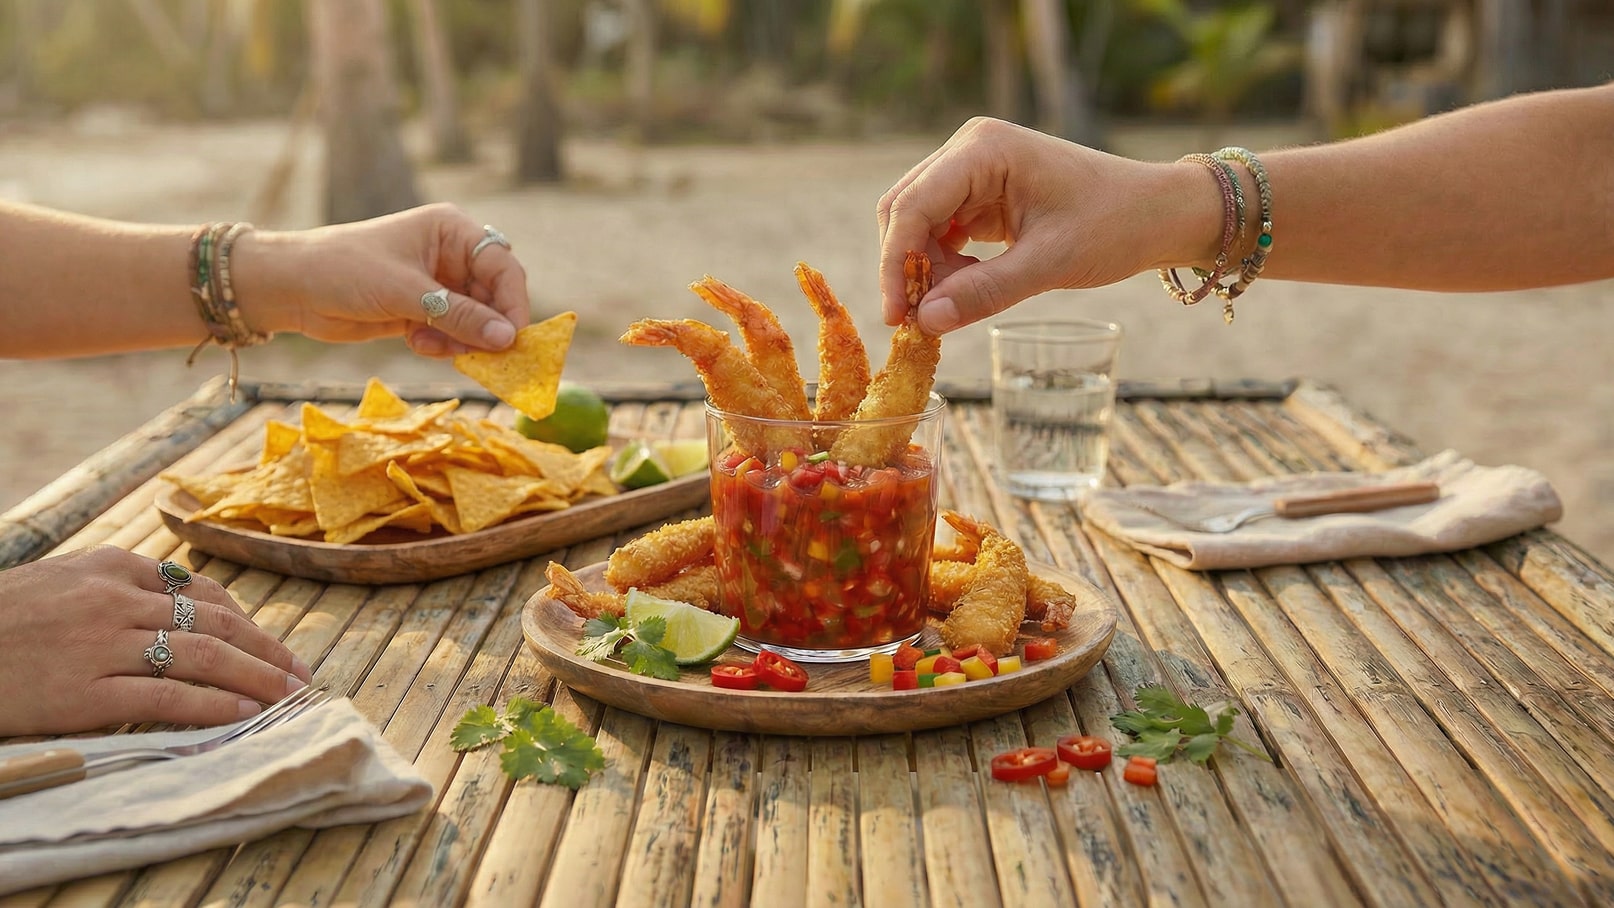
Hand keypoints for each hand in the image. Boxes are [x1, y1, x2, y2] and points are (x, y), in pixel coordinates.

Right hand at [0, 547, 312, 735]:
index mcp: (110, 567)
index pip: (199, 592)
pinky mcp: (84, 692)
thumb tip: (176, 605)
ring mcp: (102, 645)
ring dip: (256, 677)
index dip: (245, 620)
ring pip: (203, 657)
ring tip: (288, 695)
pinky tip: (244, 714)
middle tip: (300, 673)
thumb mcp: (58, 582)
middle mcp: (114, 600)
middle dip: (266, 649)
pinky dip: (213, 706)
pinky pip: (166, 697)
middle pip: (215, 623)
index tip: (270, 643)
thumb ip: (115, 588)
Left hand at [245, 202, 531, 357]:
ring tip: (433, 348)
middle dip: (488, 328)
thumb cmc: (345, 270)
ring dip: (463, 340)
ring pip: (476, 321)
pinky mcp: (423, 311)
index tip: (515, 340)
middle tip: (485, 359)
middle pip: (494, 297)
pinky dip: (445, 346)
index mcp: (452, 231)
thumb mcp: (404, 293)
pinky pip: (454, 334)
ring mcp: (438, 285)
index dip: (513, 304)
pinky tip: (417, 345)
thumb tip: (508, 340)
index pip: (503, 267)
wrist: (292, 288)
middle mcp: (451, 255)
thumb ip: (459, 316)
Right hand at [877, 117, 1197, 333]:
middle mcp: (970, 149)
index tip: (896, 318)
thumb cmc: (1116, 225)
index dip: (895, 264)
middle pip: (905, 211)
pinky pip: (943, 230)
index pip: (912, 206)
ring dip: (925, 270)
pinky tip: (965, 290)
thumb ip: (984, 292)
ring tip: (950, 308)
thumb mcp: (1049, 264)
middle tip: (917, 322)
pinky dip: (945, 265)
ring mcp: (974, 168)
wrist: (1160, 213)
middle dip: (906, 268)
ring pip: (919, 224)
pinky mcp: (982, 192)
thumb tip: (925, 322)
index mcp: (983, 149)